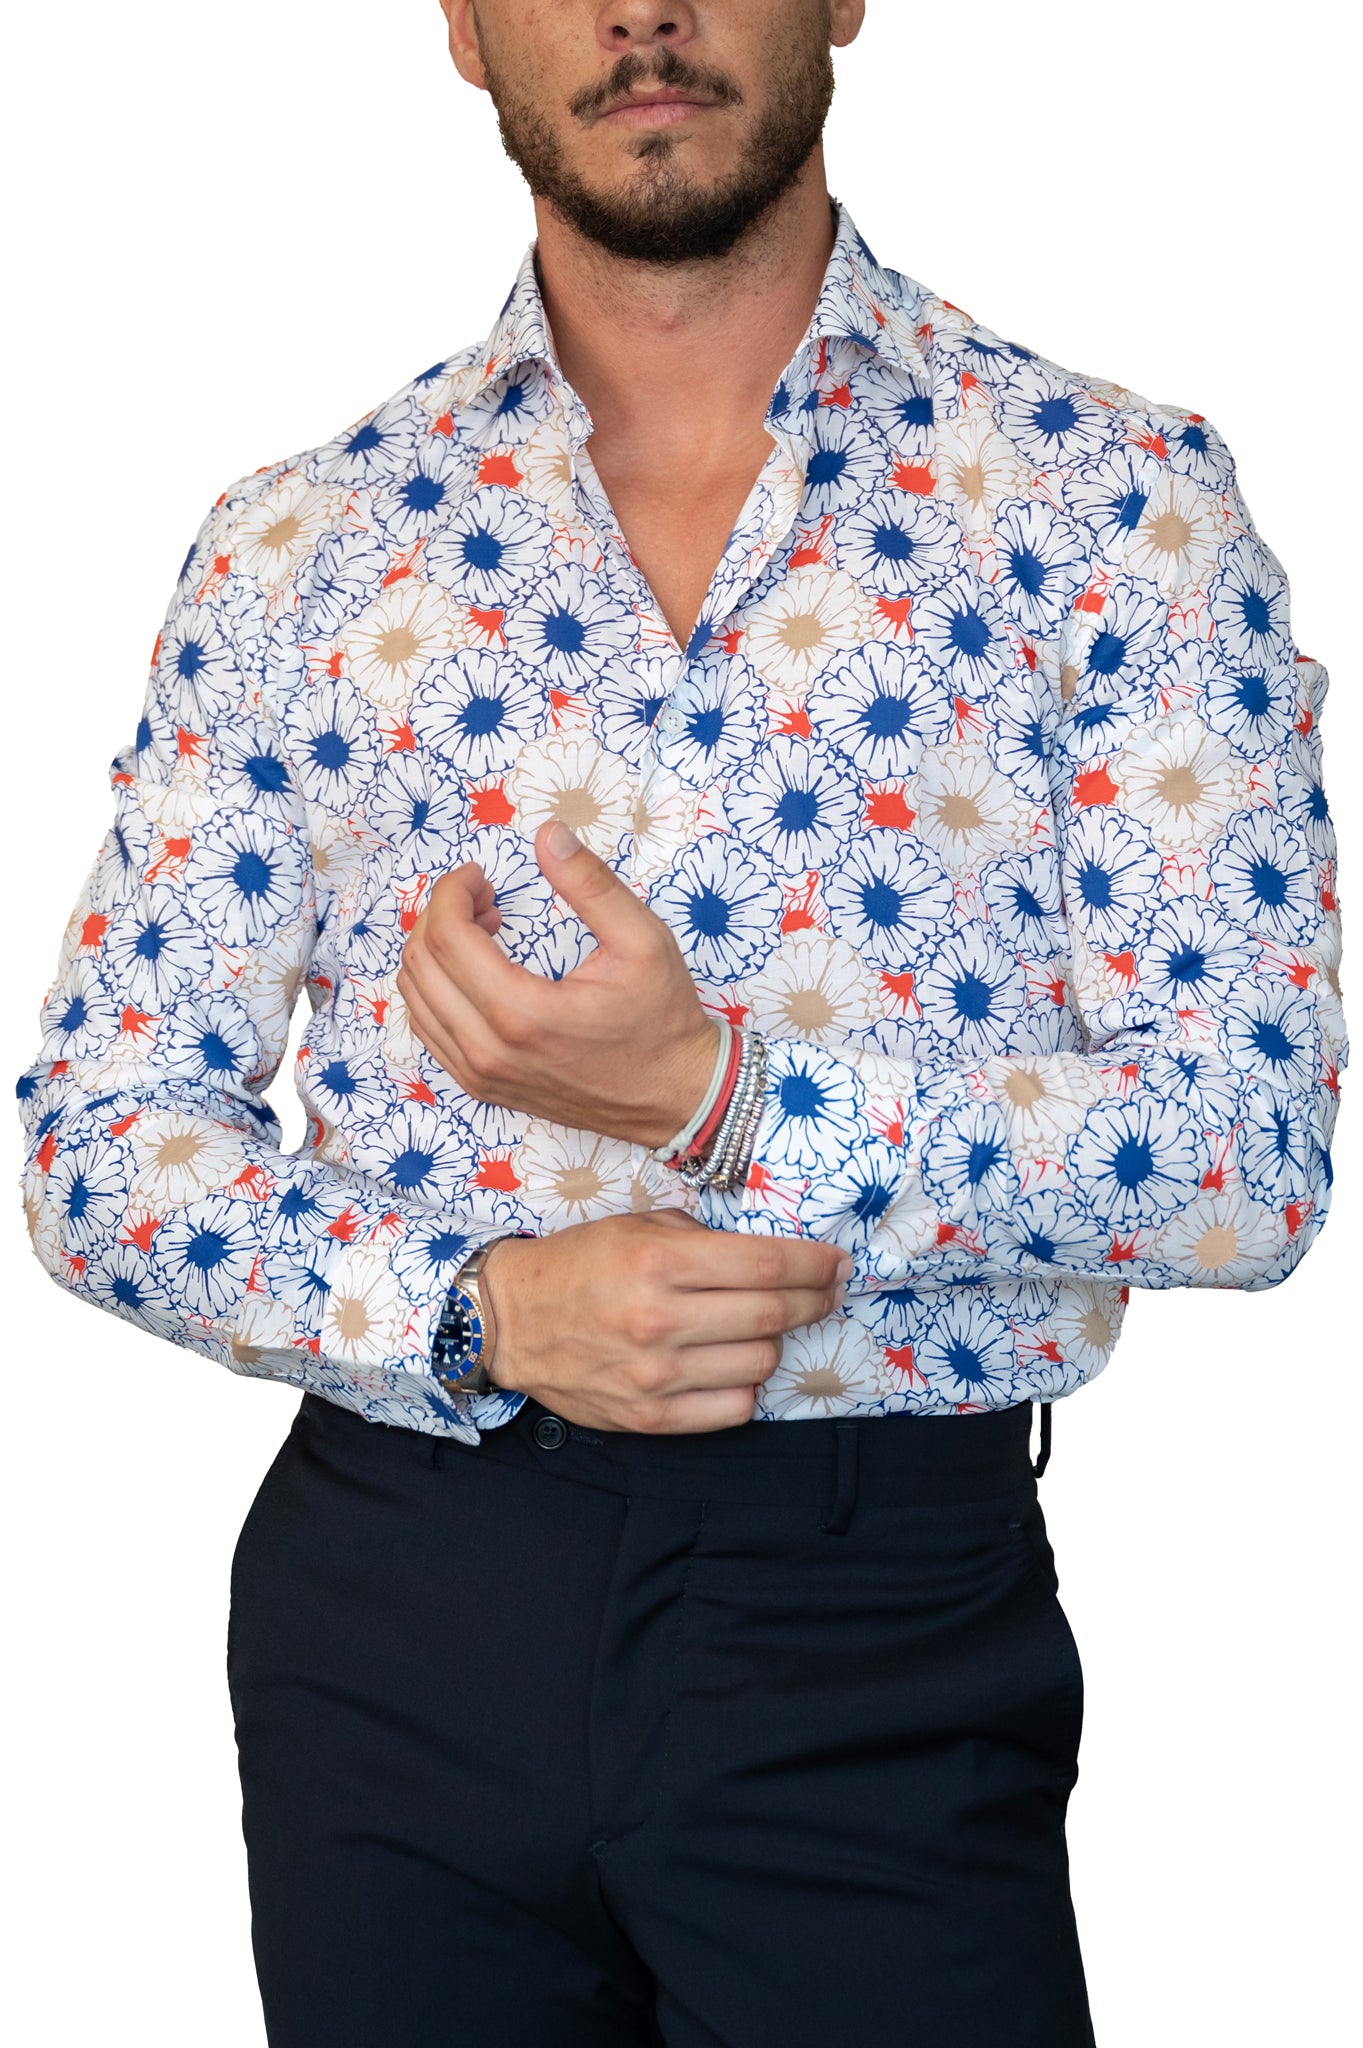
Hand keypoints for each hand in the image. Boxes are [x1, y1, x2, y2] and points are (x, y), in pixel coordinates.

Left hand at [397, 822, 718, 1148]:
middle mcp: (489, 1051)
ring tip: (481, 931)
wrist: (674, 1097)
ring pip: (415, 999)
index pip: (446, 938)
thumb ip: (591, 884)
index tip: (479, 876)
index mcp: (522, 1014)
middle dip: (440, 915)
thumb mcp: (642, 940)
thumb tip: (549, 834)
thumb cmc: (663, 1020)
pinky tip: (475, 969)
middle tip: (484, 899)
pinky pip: (429, 1030)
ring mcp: (480, 1075)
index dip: (452, 892)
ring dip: (435, 952)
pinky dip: (436, 988)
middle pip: (420, 965)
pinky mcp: (481, 1087)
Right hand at [481, 1210, 851, 1433]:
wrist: (512, 1321)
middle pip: (774, 1314)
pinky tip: (734, 1365)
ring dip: (775, 1342)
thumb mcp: (637, 1225)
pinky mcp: (648, 1418)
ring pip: (760, 1363)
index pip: (767, 1267)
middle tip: (826, 1292)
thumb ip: (703, 1237)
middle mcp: (660, 1319)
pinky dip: (746, 1386)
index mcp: (659, 1261)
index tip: (836, 1263)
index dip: (815, 1265)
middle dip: (815, 1300)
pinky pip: (732, 1409)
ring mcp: (655, 1375)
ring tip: (765, 1327)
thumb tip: (771, 1256)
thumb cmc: (580, 1264)